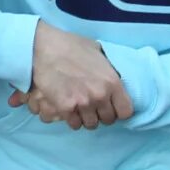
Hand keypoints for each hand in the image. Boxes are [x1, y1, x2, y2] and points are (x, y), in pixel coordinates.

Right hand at [10, 22, 131, 128]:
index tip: (112, 106)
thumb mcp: (97, 52)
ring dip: (87, 118)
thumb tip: (111, 76)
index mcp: (112, 81)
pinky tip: (69, 110)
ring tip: (80, 109)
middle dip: (101, 114)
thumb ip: (107, 68)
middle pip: (108, 120)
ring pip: (91, 124)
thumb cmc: (69, 45)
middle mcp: (100, 95)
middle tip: (93, 106)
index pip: (126, 111)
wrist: (43, 47)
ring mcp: (83, 103)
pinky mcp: (65, 108)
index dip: (119, 110)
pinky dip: (72, 119)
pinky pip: (75, 124)